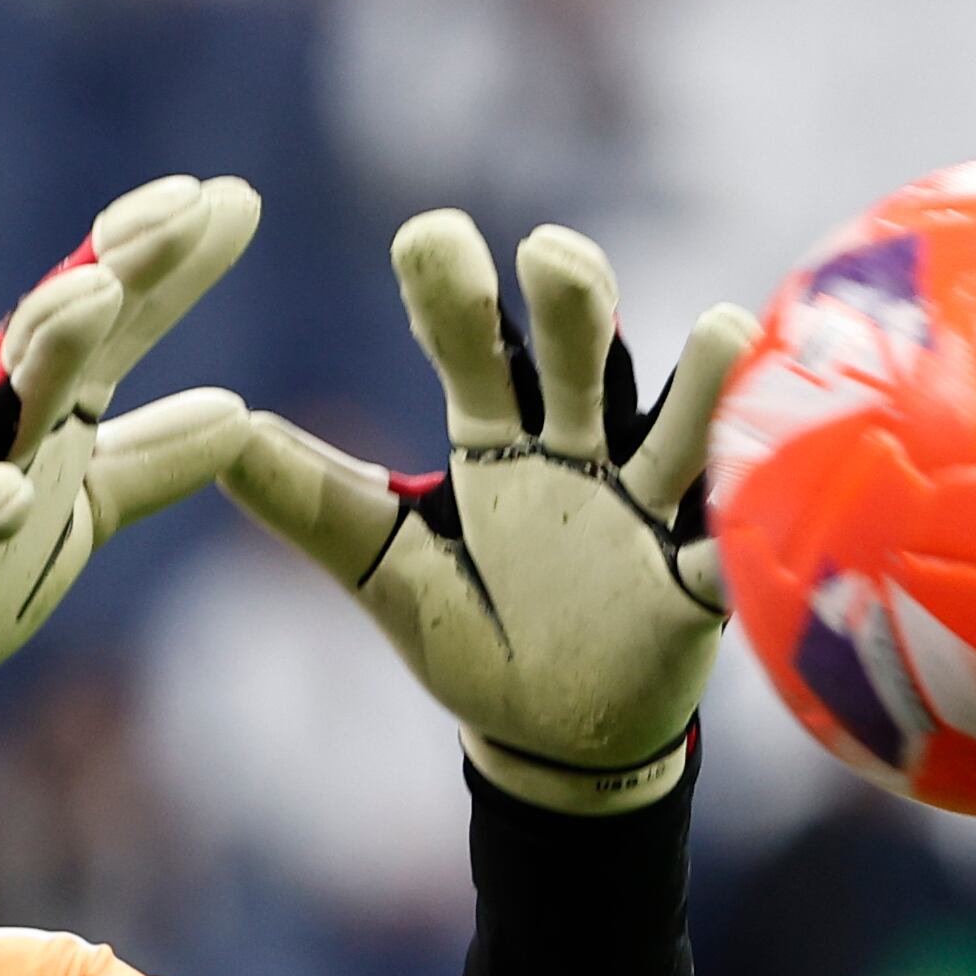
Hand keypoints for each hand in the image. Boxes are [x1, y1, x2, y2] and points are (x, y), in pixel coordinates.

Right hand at [0, 175, 259, 703]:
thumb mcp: (89, 506)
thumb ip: (153, 458)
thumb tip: (237, 411)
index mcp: (49, 408)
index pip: (114, 322)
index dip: (170, 265)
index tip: (233, 200)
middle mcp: (5, 425)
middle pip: (64, 328)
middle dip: (120, 264)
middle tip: (184, 207)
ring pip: (7, 400)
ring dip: (49, 345)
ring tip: (97, 293)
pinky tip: (7, 495)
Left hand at [222, 210, 756, 811]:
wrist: (557, 738)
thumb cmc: (478, 633)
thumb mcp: (386, 571)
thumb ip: (315, 505)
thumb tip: (216, 439)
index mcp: (497, 440)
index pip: (472, 342)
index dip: (452, 292)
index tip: (427, 236)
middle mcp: (580, 448)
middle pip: (580, 352)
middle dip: (573, 300)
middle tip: (547, 254)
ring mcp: (651, 506)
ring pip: (690, 419)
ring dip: (706, 378)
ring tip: (718, 332)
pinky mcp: (705, 577)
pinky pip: (736, 540)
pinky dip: (749, 518)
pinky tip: (760, 488)